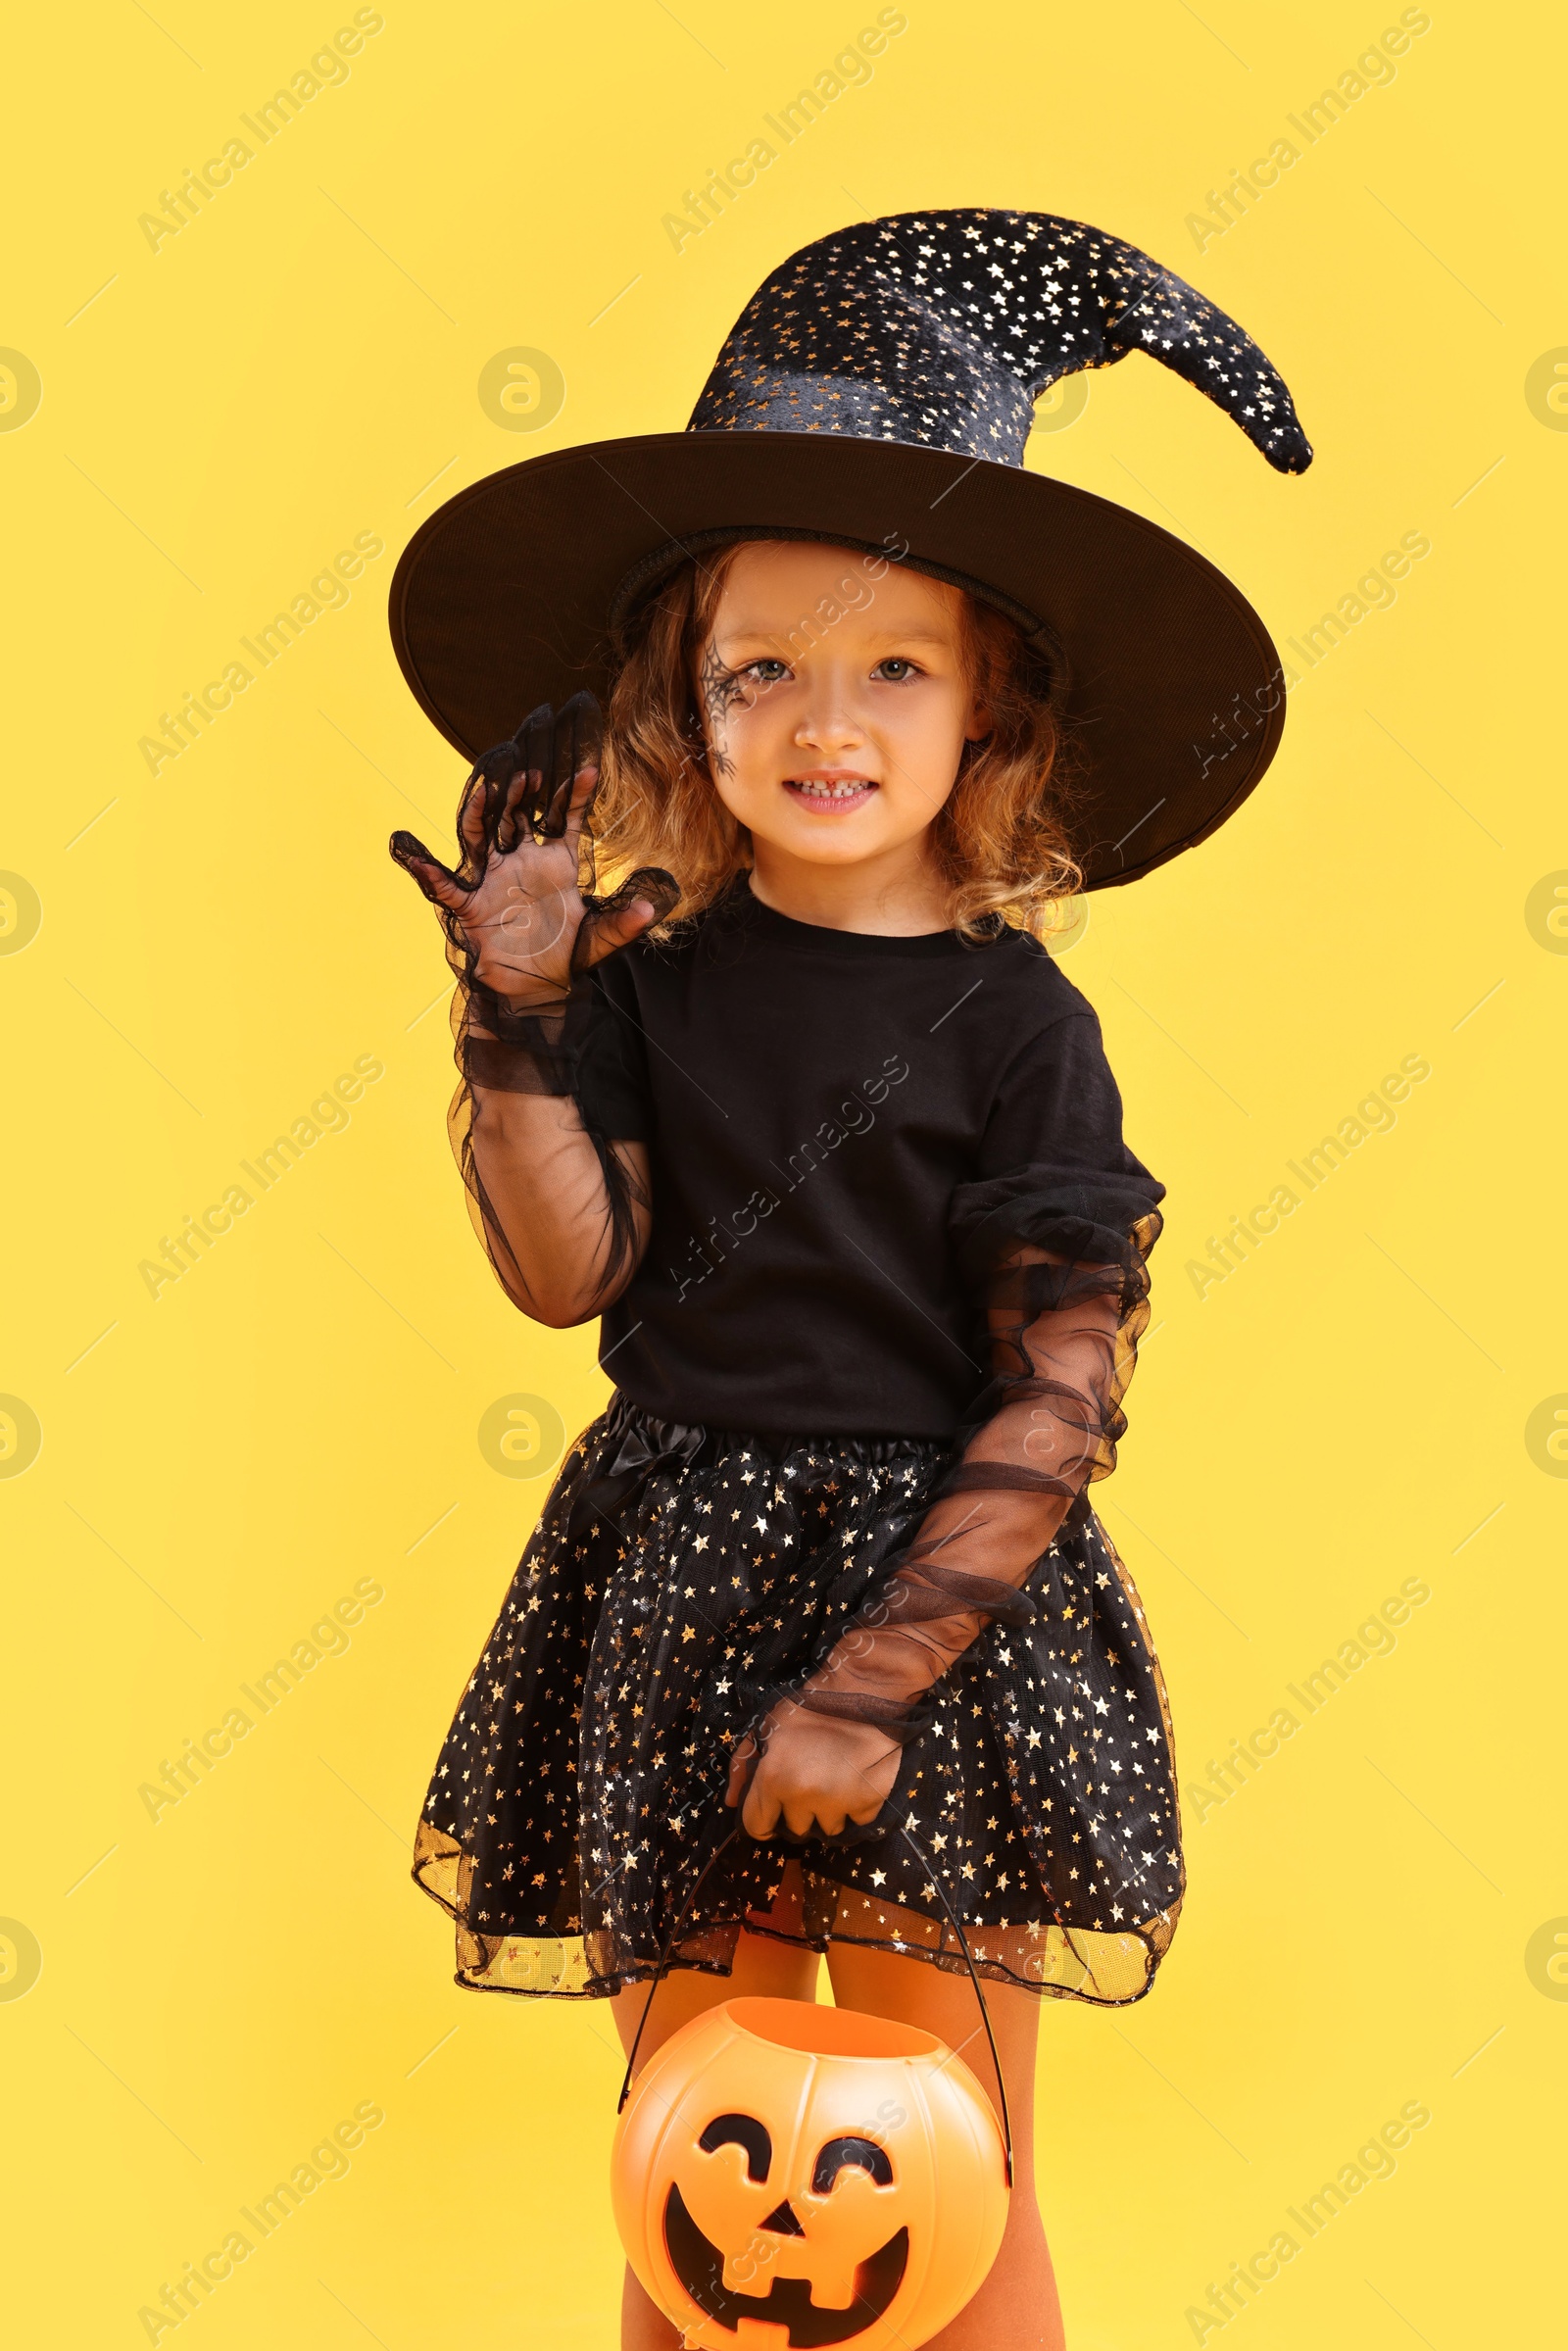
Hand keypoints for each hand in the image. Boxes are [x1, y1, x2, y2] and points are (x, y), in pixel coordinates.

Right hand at [389, 696, 658, 1010]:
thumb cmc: (567, 958)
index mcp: (557, 863)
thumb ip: (622, 923)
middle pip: (518, 815)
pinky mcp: (470, 905)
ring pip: (482, 836)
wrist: (536, 990)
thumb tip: (649, 910)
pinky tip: (409, 849)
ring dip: (483, 812)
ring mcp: (494, 879)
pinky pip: (445, 885)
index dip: (576, 794)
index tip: (589, 768)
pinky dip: (425, 869)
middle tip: (530, 769)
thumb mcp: (600, 940)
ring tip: (486, 789)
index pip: (567, 818)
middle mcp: (522, 862)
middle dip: (522, 792)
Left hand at [725, 1700, 901, 1840]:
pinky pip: (856, 1821)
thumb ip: (742, 1763)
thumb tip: (731, 1802)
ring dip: (827, 1812)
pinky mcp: (869, 1802)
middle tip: (807, 1783)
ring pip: (827, 1829)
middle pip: (795, 1828)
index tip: (771, 1813)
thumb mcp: (765, 1725)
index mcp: (774, 1778)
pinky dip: (855, 1807)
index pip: (757, 1826)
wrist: (863, 1691)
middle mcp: (804, 1797)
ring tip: (832, 1781)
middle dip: (797, 1811)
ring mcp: (839, 1803)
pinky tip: (854, 1781)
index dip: (761, 1821)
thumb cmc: (809, 1705)